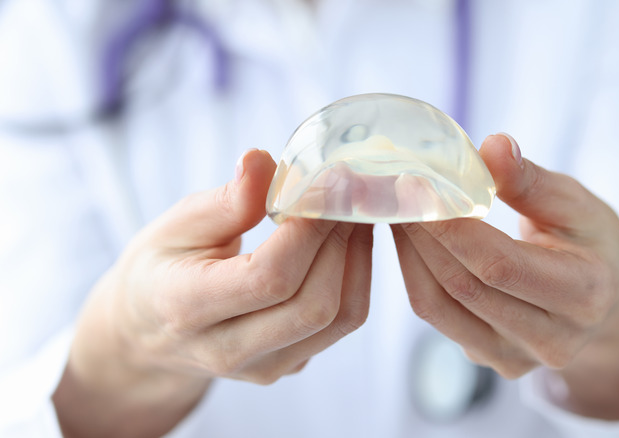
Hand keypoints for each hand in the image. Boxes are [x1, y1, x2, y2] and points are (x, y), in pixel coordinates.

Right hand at [53, 149, 373, 437]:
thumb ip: (226, 200)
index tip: (324, 184)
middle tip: (347, 192)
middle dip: (340, 241)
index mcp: (186, 307)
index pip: (269, 277)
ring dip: (357, 258)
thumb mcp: (176, 224)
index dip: (308, 230)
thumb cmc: (162, 267)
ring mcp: (265, 366)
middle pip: (313, 305)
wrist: (148, 330)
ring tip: (351, 212)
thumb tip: (265, 161)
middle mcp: (228, 350)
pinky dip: (355, 276)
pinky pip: (342, 325)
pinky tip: (346, 240)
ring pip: (339, 318)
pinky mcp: (290, 364)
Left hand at [392, 134, 618, 419]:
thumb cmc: (591, 241)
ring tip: (397, 211)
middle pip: (463, 286)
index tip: (417, 186)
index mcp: (584, 294)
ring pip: (439, 307)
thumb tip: (491, 146)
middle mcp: (551, 340)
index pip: (499, 264)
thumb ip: (532, 181)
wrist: (606, 300)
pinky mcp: (491, 360)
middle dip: (421, 235)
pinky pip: (438, 317)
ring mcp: (517, 358)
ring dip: (409, 255)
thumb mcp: (577, 204)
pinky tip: (409, 241)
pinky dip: (415, 275)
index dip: (451, 227)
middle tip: (394, 192)